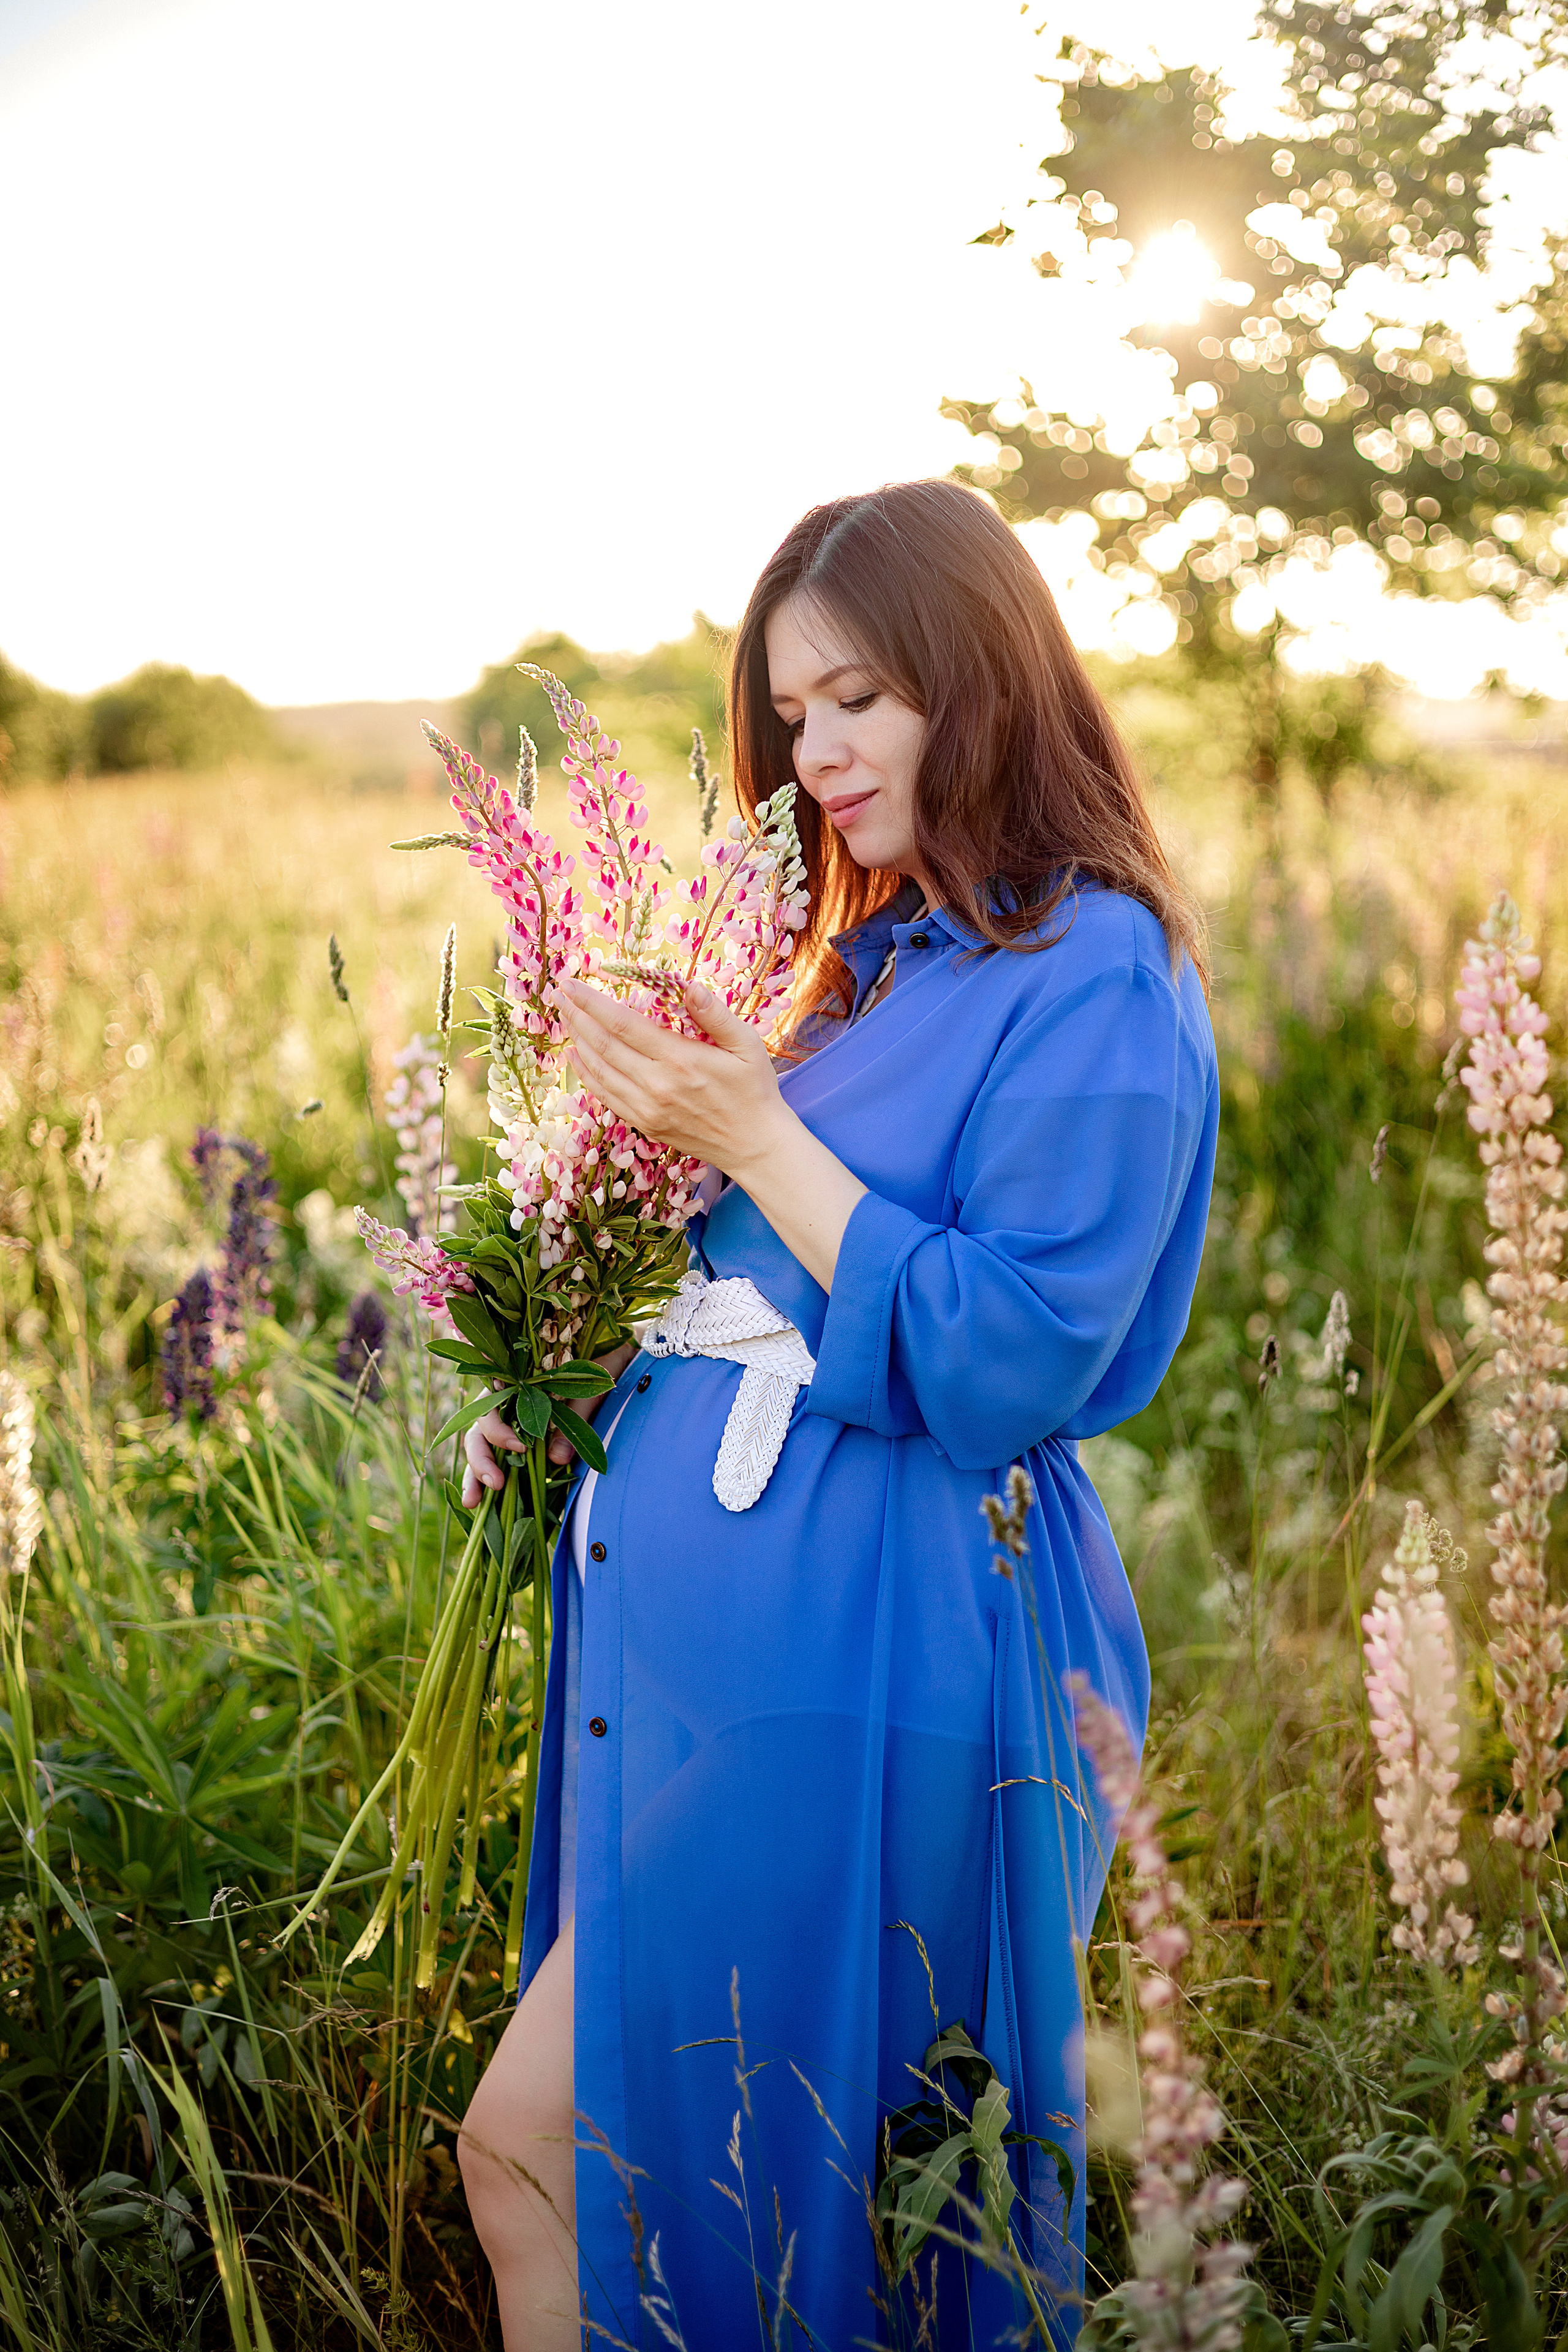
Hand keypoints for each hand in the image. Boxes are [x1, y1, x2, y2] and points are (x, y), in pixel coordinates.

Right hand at [460, 1341, 638, 1505]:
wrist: (621, 1357)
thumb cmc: (604, 1363)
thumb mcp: (592, 1386)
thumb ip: (575, 1415)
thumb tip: (557, 1459)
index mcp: (518, 1380)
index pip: (490, 1405)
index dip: (497, 1429)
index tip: (520, 1448)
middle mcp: (509, 1401)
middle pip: (478, 1430)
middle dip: (480, 1459)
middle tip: (495, 1484)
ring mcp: (514, 1422)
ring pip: (481, 1446)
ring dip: (476, 1475)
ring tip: (474, 1503)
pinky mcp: (526, 1440)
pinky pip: (500, 1459)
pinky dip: (488, 1479)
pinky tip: (483, 1504)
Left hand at [556, 977, 789, 1180]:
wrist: (755, 1144)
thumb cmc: (754, 1089)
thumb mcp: (747, 1045)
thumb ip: (716, 1014)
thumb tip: (689, 986)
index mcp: (680, 1060)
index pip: (623, 1024)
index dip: (591, 1002)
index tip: (570, 983)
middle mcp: (657, 1085)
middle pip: (603, 1045)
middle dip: (576, 1016)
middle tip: (556, 993)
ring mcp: (647, 1108)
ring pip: (599, 1070)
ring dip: (576, 1040)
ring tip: (563, 1016)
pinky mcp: (645, 1124)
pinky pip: (605, 1095)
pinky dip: (585, 1073)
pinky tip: (576, 1054)